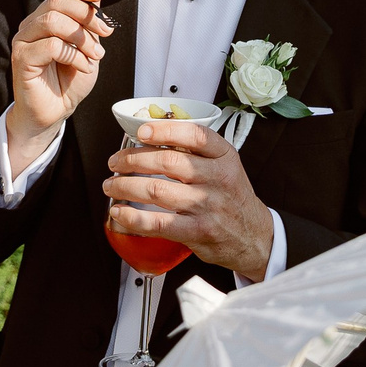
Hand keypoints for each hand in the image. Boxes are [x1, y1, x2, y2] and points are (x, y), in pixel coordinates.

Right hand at [6, 0, 109, 165]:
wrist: (57, 111)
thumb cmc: (70, 80)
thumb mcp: (88, 47)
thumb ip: (89, 25)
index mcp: (47, 16)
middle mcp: (32, 24)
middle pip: (57, 1)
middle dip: (87, 15)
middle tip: (106, 33)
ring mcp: (24, 40)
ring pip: (52, 21)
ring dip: (81, 37)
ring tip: (95, 55)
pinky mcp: (21, 58)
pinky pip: (51, 46)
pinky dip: (74, 55)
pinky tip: (83, 66)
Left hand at [104, 118, 275, 280]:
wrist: (253, 235)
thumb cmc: (231, 197)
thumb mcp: (225, 165)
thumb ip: (196, 151)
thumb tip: (152, 136)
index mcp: (225, 157)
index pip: (195, 135)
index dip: (164, 131)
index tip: (141, 132)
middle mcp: (218, 179)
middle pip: (168, 162)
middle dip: (132, 160)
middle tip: (116, 162)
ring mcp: (208, 206)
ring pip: (157, 190)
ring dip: (126, 186)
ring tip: (112, 185)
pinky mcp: (198, 231)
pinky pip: (158, 223)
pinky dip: (133, 217)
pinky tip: (120, 212)